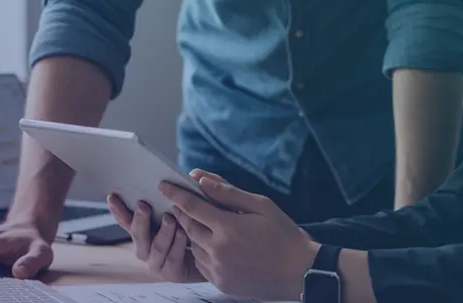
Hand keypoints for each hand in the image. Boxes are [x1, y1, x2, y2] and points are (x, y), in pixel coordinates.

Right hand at [106, 194, 204, 283]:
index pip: (127, 219)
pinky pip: (172, 259)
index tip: (112, 196)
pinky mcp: (172, 273)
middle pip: (137, 234)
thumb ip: (183, 194)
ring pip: (155, 248)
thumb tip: (187, 176)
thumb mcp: (189, 206)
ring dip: (162, 232)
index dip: (118, 209)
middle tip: (143, 205)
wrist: (211, 254)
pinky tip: (184, 234)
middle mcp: (146, 247)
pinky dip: (177, 245)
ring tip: (170, 219)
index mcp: (145, 229)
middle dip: (139, 219)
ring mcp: (157, 262)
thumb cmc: (196, 226)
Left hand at [161, 175, 319, 300]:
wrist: (299, 272)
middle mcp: (217, 250)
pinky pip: (201, 264)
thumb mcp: (260, 205)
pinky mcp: (221, 284)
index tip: (163, 184)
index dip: (176, 194)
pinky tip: (211, 243)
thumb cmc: (283, 233)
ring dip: (191, 232)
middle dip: (181, 211)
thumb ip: (228, 193)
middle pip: (188, 226)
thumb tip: (201, 179)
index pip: (192, 206)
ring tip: (198, 221)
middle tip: (178, 201)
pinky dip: (200, 251)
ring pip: (193, 246)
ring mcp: (218, 270)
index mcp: (227, 227)